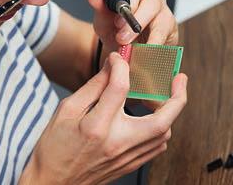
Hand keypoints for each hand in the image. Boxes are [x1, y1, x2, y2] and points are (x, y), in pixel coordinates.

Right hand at [20, 53, 186, 184]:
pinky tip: (154, 119)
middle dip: (177, 97)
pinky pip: (155, 148)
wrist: (52, 181)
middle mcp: (116, 143)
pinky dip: (161, 130)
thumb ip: (92, 88)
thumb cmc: (54, 146)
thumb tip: (110, 68)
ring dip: (170, 113)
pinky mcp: (128, 166)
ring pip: (163, 135)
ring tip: (166, 96)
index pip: (119, 88)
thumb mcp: (66, 110)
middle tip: (180, 78)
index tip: (119, 59)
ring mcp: (125, 158)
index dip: (120, 67)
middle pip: (161, 119)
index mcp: (96, 126)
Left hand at [88, 0, 178, 52]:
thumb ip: (99, 8)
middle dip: (128, 0)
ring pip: (152, 2)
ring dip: (137, 22)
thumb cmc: (114, 31)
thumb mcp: (102, 22)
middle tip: (118, 21)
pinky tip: (144, 49)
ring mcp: (156, 1)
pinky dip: (152, 39)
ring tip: (124, 39)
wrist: (128, 54)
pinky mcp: (168, 20)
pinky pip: (163, 26)